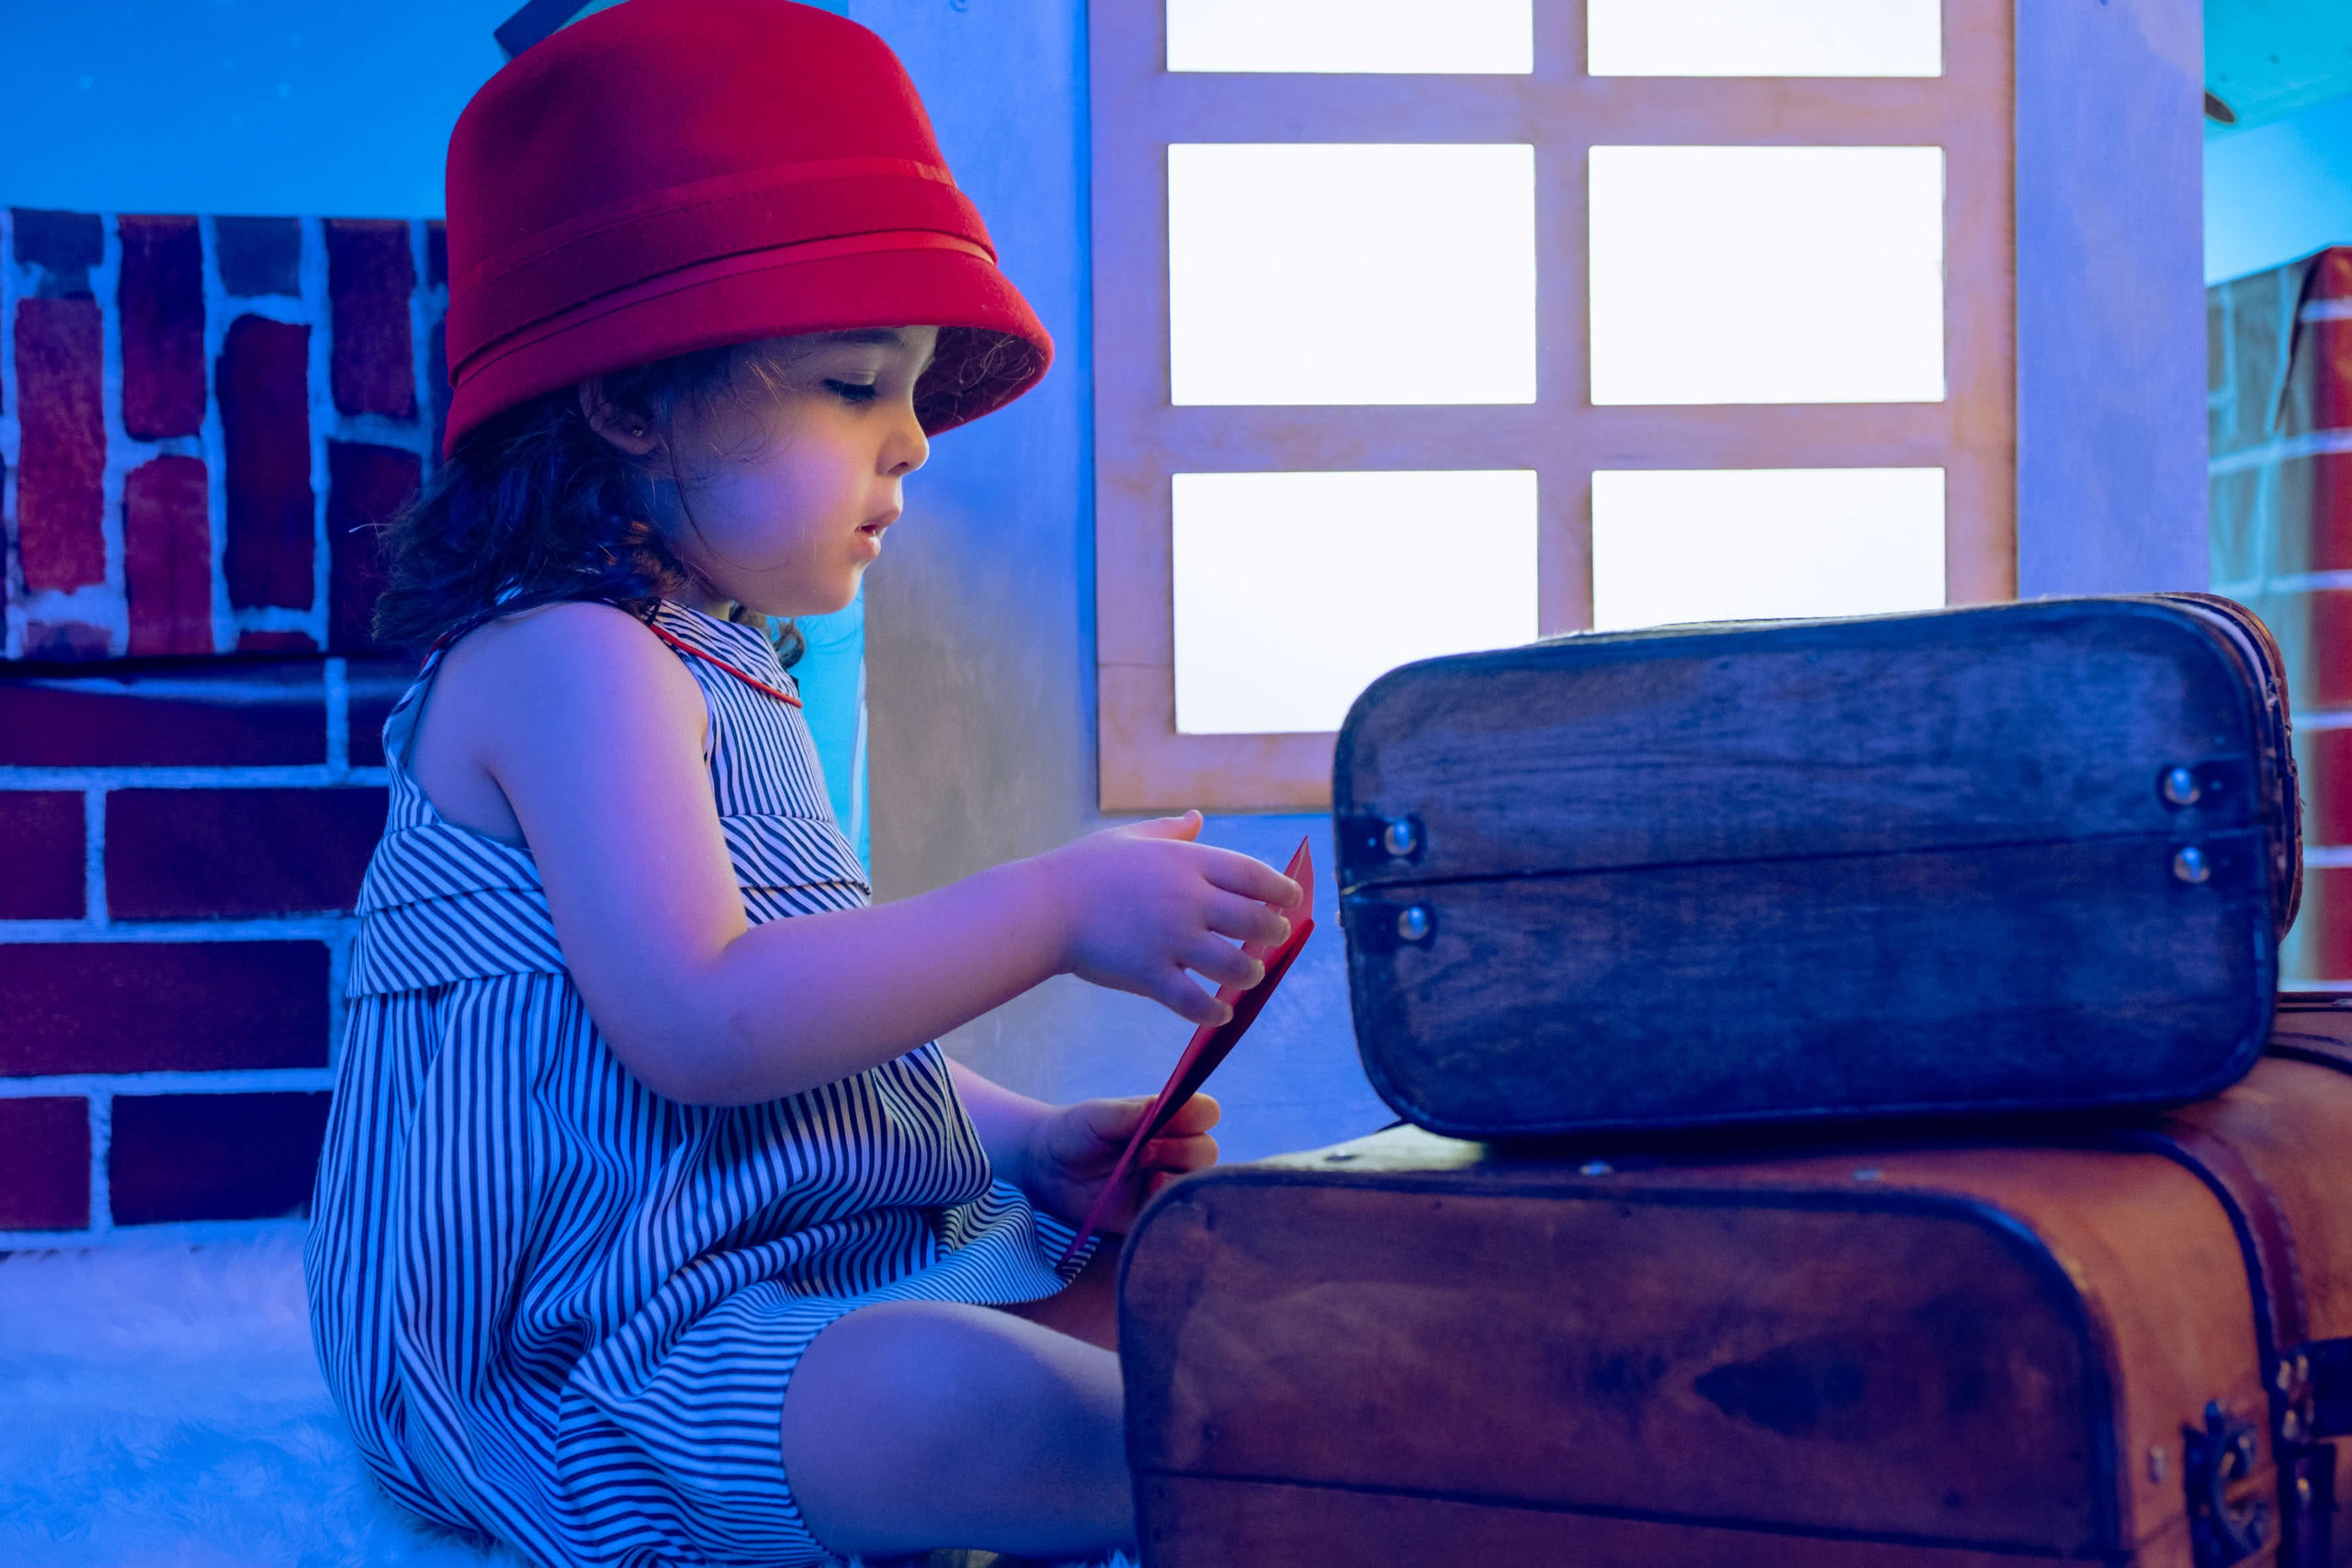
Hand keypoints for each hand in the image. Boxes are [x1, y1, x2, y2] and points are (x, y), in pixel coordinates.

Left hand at [1018, 1093, 1221, 1233]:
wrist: (1046, 1169)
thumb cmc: (1076, 1132)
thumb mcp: (1099, 1116)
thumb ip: (1132, 1113)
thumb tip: (1165, 1104)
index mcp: (1167, 1119)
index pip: (1205, 1113)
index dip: (1197, 1117)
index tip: (1167, 1122)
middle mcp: (1173, 1150)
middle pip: (1207, 1152)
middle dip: (1183, 1152)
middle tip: (1145, 1153)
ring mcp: (1164, 1183)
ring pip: (1197, 1185)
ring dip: (1177, 1182)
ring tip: (1148, 1181)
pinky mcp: (1150, 1213)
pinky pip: (1175, 1217)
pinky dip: (1169, 1212)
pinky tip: (1148, 1208)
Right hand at [1037, 811, 1301, 1024]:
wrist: (1043, 907)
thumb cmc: (1083, 870)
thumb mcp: (1130, 838)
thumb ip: (1170, 831)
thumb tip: (1198, 818)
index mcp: (1187, 861)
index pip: (1254, 875)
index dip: (1282, 890)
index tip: (1290, 901)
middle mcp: (1187, 899)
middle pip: (1256, 921)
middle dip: (1273, 933)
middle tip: (1271, 939)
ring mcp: (1170, 938)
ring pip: (1235, 965)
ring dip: (1251, 973)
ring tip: (1249, 975)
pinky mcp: (1149, 974)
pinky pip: (1195, 1001)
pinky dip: (1215, 1010)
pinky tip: (1220, 1011)